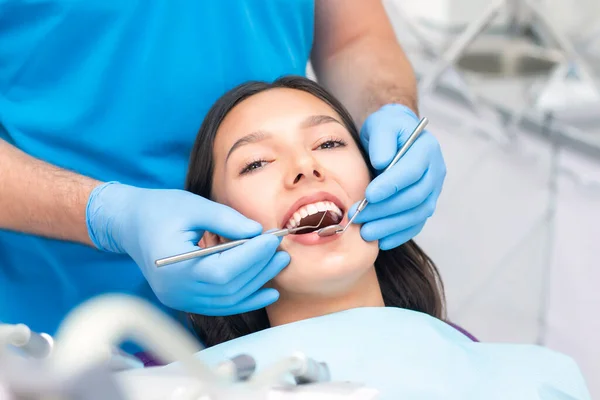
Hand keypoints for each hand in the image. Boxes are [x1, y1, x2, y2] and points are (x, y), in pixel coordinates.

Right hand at [86, 182, 289, 315]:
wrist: (130, 224)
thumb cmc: (160, 209)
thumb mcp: (193, 206)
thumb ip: (226, 220)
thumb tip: (258, 231)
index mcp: (174, 266)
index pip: (223, 271)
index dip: (253, 257)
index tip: (272, 239)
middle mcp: (176, 291)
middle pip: (229, 288)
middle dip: (260, 268)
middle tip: (281, 250)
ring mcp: (180, 300)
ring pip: (228, 300)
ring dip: (257, 283)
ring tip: (279, 263)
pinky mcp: (186, 300)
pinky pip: (221, 305)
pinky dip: (245, 299)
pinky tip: (268, 291)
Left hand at [352, 104, 445, 249]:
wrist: (395, 136)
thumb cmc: (386, 129)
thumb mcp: (381, 125)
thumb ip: (382, 140)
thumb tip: (382, 163)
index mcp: (426, 149)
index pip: (411, 171)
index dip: (391, 185)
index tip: (368, 195)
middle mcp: (435, 171)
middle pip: (414, 197)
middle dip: (385, 210)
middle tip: (358, 216)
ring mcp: (433, 190)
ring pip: (416, 214)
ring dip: (390, 226)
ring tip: (366, 232)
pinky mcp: (425, 204)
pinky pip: (416, 224)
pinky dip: (399, 234)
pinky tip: (381, 240)